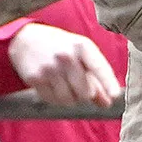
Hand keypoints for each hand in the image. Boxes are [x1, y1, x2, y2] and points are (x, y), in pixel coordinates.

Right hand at [7, 22, 121, 106]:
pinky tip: (53, 86)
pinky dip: (56, 99)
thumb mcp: (80, 54)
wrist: (25, 39)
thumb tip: (108, 102)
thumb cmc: (60, 47)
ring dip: (71, 98)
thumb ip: (96, 78)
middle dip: (86, 95)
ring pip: (69, 100)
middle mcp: (66, 56)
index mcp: (82, 46)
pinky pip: (53, 100)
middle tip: (80, 87)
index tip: (115, 96)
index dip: (108, 83)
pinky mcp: (35, 78)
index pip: (99, 67)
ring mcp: (49, 68)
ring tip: (66, 85)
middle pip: (85, 92)